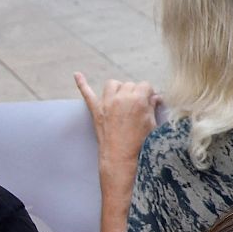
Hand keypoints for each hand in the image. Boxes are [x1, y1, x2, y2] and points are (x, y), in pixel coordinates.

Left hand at [75, 73, 159, 192]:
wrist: (120, 157)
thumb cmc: (139, 143)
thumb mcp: (152, 124)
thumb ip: (152, 107)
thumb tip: (155, 97)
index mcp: (138, 100)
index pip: (145, 85)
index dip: (148, 93)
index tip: (149, 100)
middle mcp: (122, 98)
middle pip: (130, 84)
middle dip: (135, 92)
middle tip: (137, 105)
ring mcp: (107, 103)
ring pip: (112, 84)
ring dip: (118, 88)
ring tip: (122, 97)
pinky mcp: (96, 110)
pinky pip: (87, 93)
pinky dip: (82, 83)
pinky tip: (77, 74)